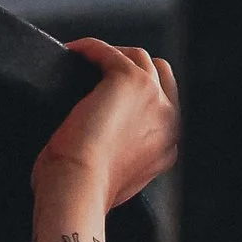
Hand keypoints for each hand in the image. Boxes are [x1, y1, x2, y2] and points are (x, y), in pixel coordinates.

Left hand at [34, 38, 179, 210]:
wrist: (79, 189)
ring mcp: (154, 97)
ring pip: (138, 57)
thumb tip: (106, 143)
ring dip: (111, 54)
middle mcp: (169, 121)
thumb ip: (127, 157)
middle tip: (99, 71)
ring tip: (84, 60)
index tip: (111, 94)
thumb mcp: (119, 179)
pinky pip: (108, 51)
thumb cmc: (86, 192)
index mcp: (169, 147)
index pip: (163, 104)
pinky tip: (71, 53)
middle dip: (132, 66)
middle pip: (159, 74)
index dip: (138, 93)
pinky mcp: (130, 80)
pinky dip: (89, 49)